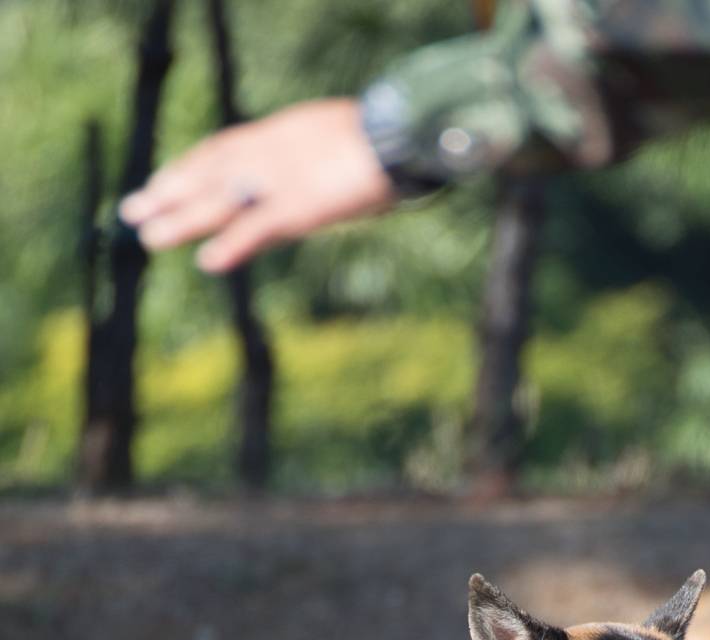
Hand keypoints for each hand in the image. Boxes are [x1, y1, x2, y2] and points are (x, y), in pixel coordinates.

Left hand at [119, 98, 395, 273]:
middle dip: (169, 192)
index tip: (162, 181)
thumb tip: (322, 177)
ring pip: (219, 200)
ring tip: (148, 237)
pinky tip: (207, 263)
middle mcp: (271, 153)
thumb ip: (321, 161)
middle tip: (132, 211)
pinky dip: (231, 245)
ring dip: (181, 219)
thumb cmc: (390, 144)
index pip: (224, 149)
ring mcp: (282, 180)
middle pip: (209, 173)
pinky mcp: (300, 206)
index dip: (190, 166)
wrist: (405, 137)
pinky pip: (256, 228)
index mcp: (282, 135)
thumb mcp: (345, 145)